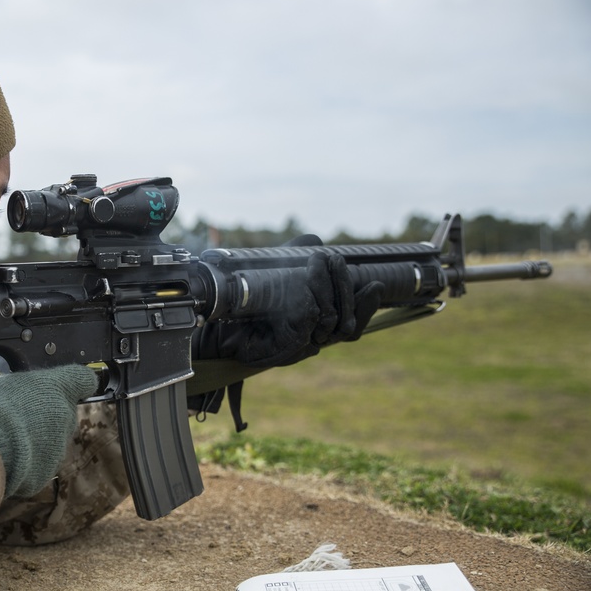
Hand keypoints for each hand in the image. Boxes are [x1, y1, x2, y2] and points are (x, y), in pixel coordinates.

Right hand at [0, 365, 98, 497]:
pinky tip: (3, 458)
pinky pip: (37, 465)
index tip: (69, 385)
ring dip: (35, 441)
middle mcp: (64, 417)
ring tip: (5, 440)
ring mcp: (57, 448)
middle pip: (64, 414)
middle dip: (46, 416)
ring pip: (51, 442)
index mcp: (56, 387)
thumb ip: (19, 390)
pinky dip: (24, 463)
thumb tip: (16, 393)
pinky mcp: (45, 474)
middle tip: (17, 417)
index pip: (84, 379)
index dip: (76, 382)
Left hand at [194, 237, 382, 369]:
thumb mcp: (275, 272)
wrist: (212, 323)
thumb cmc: (241, 302)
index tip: (377, 284)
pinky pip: (306, 322)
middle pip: (348, 325)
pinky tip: (308, 282)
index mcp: (315, 328)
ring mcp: (298, 347)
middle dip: (349, 291)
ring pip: (329, 321)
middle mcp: (311, 341)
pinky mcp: (282, 348)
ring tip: (322, 261)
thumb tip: (316, 242)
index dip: (367, 306)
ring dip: (329, 289)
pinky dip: (311, 300)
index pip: (353, 323)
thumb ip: (298, 258)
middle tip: (338, 261)